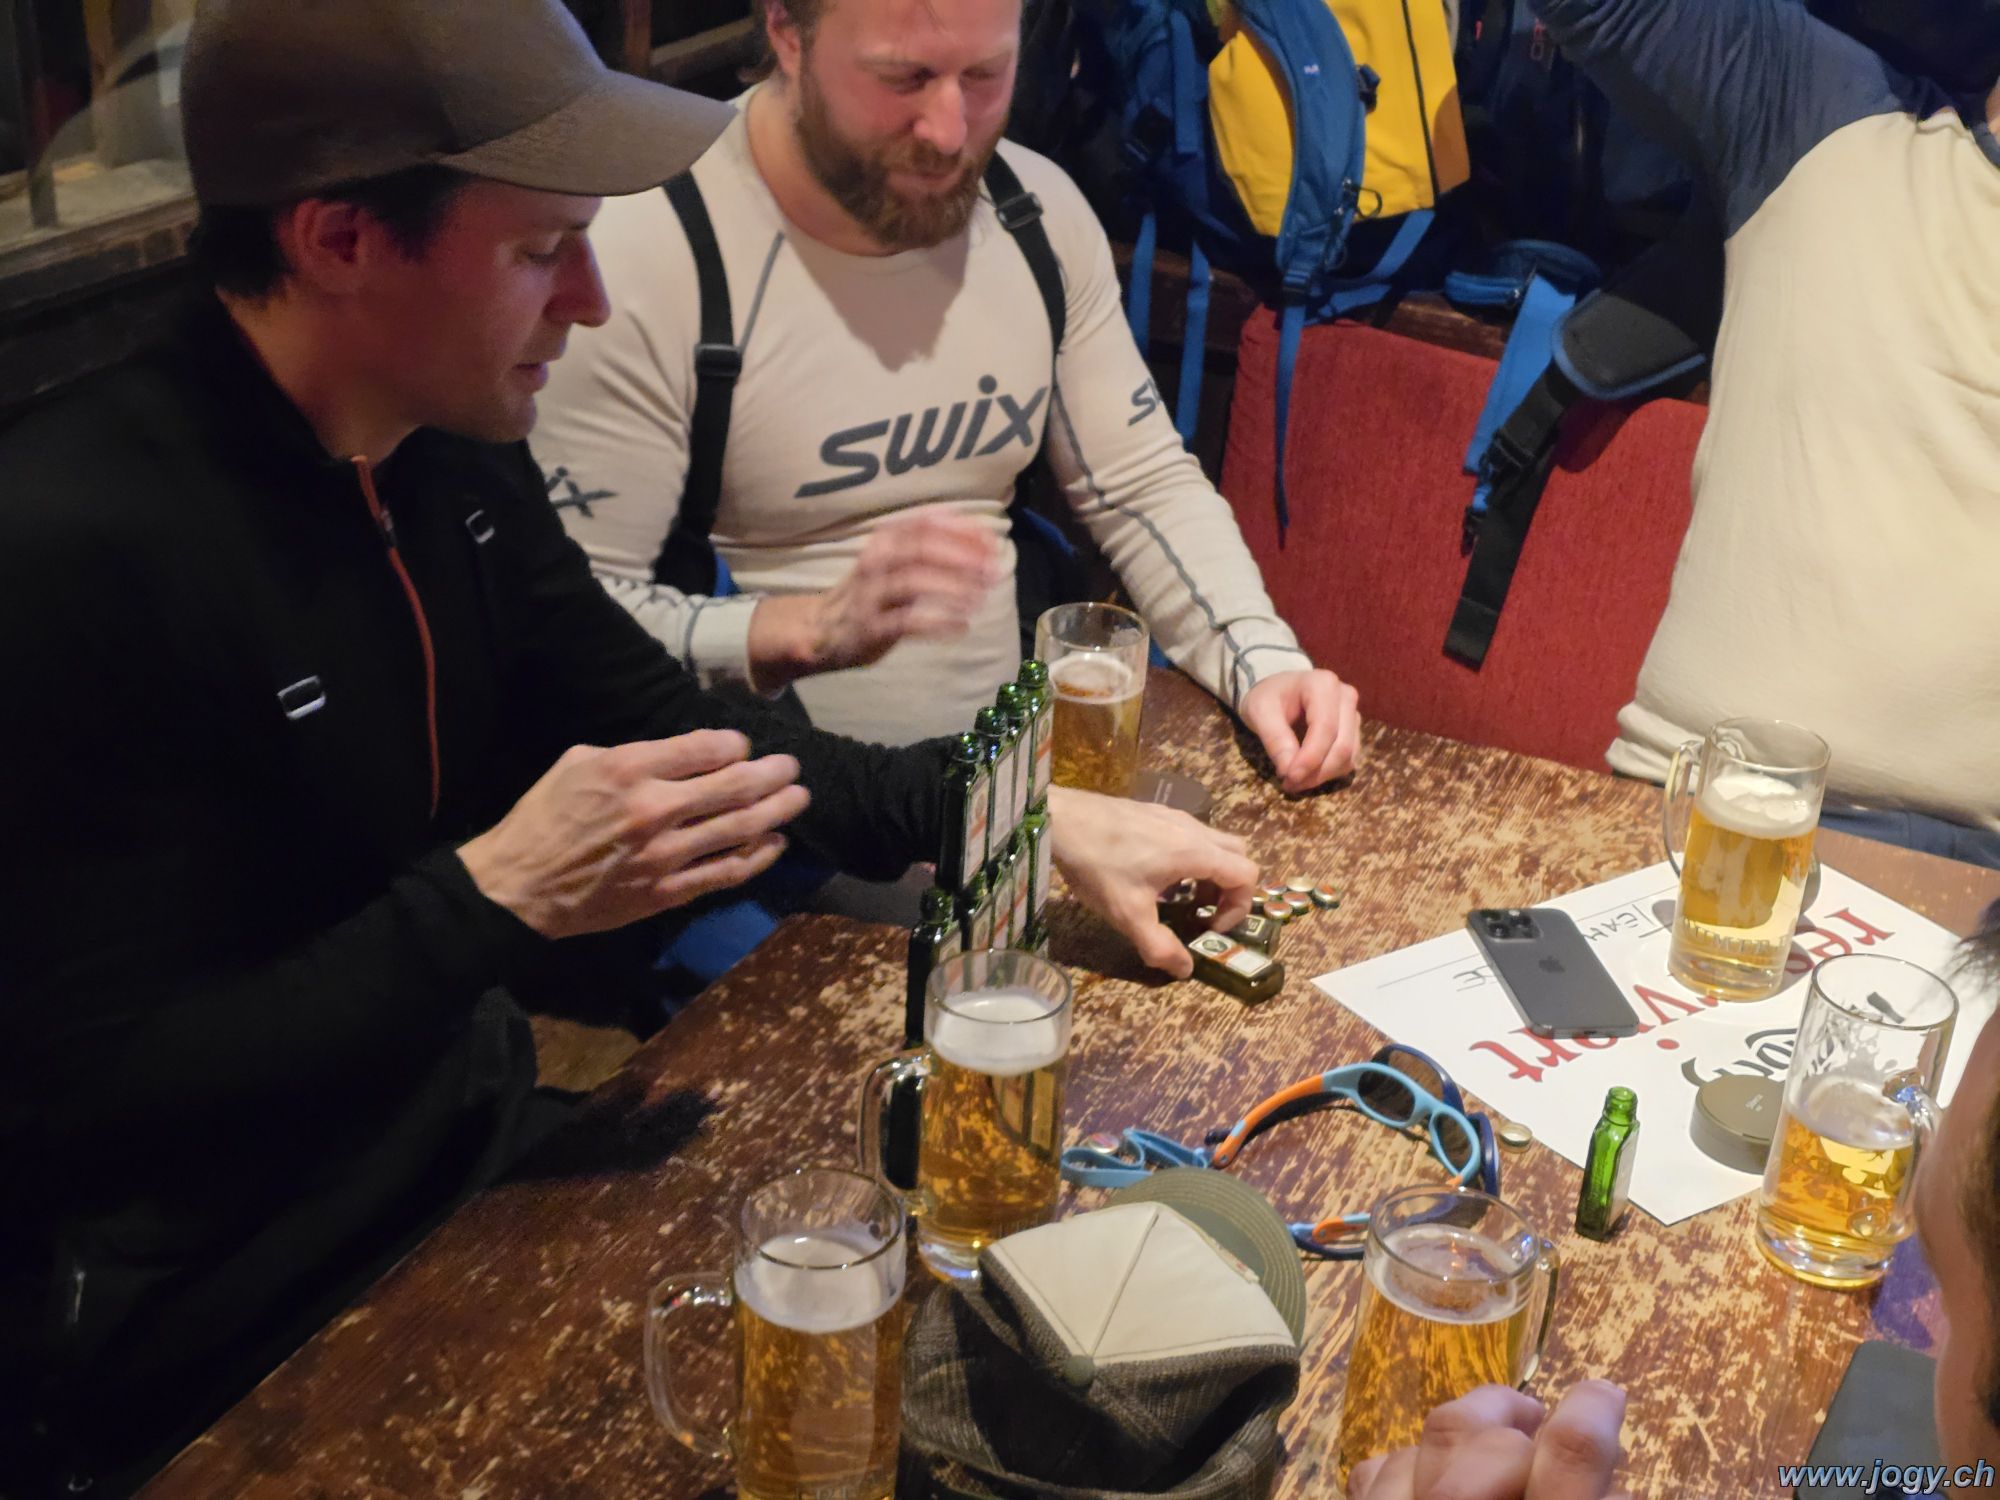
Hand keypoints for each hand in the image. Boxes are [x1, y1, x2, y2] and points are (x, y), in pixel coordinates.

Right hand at [457, 730, 809, 938]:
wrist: (518, 888)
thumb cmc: (543, 818)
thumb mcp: (577, 763)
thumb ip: (633, 754)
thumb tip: (680, 753)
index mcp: (628, 770)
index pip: (704, 749)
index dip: (734, 745)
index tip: (742, 746)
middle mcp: (653, 809)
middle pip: (734, 786)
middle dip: (772, 773)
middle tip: (792, 766)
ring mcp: (665, 855)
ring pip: (739, 829)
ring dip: (777, 811)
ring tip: (799, 797)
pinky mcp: (668, 892)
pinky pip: (726, 873)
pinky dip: (758, 857)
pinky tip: (776, 843)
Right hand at [747, 514, 999, 689]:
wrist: (820, 630)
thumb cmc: (870, 593)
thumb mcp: (894, 562)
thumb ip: (930, 550)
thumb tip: (982, 542)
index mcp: (884, 540)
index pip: (926, 523)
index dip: (963, 530)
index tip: (993, 542)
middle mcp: (875, 560)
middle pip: (922, 549)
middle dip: (962, 558)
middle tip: (992, 571)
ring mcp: (870, 594)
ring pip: (914, 582)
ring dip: (953, 589)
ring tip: (980, 599)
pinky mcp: (870, 627)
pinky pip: (907, 622)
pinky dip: (938, 623)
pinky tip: (962, 627)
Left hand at [1046, 786, 1258, 976]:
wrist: (1060, 819)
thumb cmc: (1097, 866)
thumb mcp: (1128, 914)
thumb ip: (1160, 946)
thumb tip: (1185, 970)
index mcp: (1194, 852)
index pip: (1246, 875)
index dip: (1239, 907)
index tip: (1210, 926)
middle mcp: (1192, 829)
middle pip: (1237, 855)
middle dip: (1230, 888)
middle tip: (1203, 911)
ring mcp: (1173, 816)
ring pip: (1213, 842)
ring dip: (1209, 873)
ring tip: (1180, 897)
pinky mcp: (1155, 812)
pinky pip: (1189, 835)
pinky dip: (1189, 858)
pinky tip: (1155, 875)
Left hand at [1240, 668, 1361, 792]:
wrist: (1276, 690)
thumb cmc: (1267, 697)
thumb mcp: (1260, 712)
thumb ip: (1275, 739)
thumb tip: (1289, 771)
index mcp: (1324, 685)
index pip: (1325, 729)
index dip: (1310, 759)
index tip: (1289, 778)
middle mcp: (1345, 697)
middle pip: (1342, 746)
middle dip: (1316, 772)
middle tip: (1289, 784)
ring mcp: (1353, 715)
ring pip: (1348, 757)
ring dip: (1322, 776)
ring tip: (1294, 781)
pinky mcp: (1353, 731)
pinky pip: (1348, 760)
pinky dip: (1328, 773)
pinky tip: (1306, 775)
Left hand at [1346, 1383, 1630, 1499]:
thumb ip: (1589, 1495)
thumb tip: (1614, 1478)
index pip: (1573, 1454)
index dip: (1593, 1414)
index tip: (1605, 1392)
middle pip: (1491, 1440)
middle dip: (1516, 1421)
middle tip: (1540, 1424)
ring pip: (1433, 1438)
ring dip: (1468, 1429)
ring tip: (1493, 1439)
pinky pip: (1379, 1472)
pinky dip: (1411, 1464)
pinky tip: (1432, 1478)